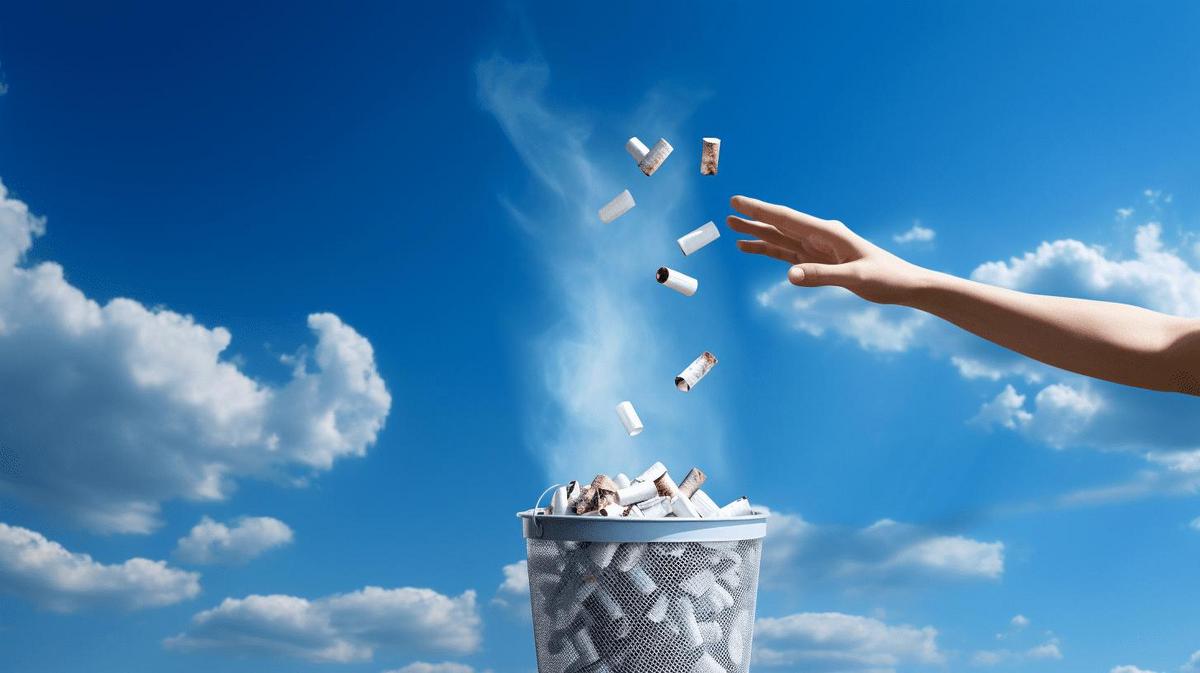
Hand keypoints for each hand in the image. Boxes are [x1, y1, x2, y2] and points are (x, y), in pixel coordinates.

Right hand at [726, 195, 927, 304]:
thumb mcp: (855, 278)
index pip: (787, 219)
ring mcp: (817, 248)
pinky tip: (751, 248)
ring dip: (757, 233)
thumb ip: (821, 276)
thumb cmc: (885, 278)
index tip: (738, 201)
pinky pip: (787, 253)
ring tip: (732, 229)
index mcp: (828, 233)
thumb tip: (788, 275)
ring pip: (780, 238)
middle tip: (728, 210)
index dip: (761, 211)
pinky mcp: (818, 261)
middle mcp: (819, 236)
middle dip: (754, 219)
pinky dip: (768, 250)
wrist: (904, 284)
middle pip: (779, 225)